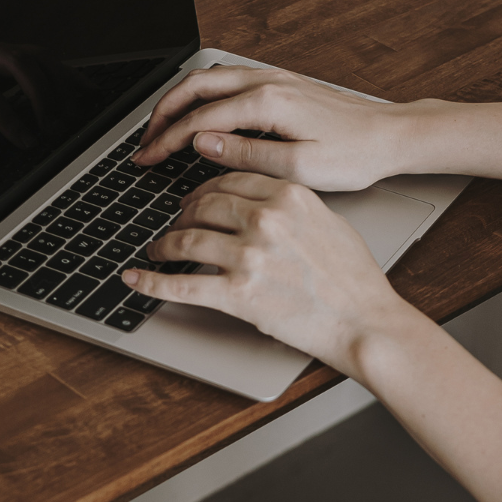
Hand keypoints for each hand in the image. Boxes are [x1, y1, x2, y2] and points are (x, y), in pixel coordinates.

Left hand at [124, 171, 412, 377]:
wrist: (364, 321)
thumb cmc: (355, 279)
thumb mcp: (329, 221)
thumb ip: (293, 206)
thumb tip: (263, 202)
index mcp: (289, 195)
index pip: (230, 180)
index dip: (205, 188)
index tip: (196, 197)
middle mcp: (265, 219)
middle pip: (204, 204)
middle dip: (183, 213)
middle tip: (175, 222)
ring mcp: (249, 256)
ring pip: (187, 238)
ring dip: (165, 244)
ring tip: (159, 249)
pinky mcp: (238, 294)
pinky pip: (181, 284)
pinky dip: (151, 281)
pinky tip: (136, 278)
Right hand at [137, 62, 501, 190]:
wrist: (392, 137)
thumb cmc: (354, 156)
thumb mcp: (298, 167)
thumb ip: (245, 154)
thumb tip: (201, 144)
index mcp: (267, 102)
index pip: (199, 119)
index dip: (166, 141)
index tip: (145, 160)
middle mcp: (267, 82)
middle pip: (195, 87)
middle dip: (161, 115)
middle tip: (142, 143)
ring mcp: (273, 79)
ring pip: (209, 80)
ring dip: (179, 102)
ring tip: (160, 130)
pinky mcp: (282, 85)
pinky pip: (227, 82)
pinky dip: (201, 97)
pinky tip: (197, 116)